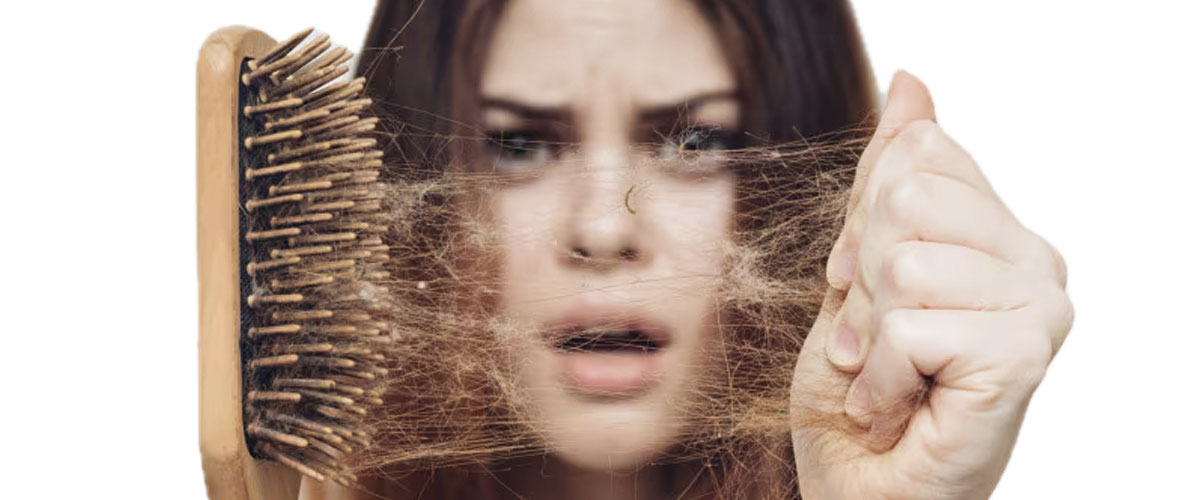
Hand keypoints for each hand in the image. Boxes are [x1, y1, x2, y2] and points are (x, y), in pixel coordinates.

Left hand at [789, 71, 1072, 499]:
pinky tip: (898, 405)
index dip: (861, 226)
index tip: (863, 291)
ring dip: (866, 335)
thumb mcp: (853, 272)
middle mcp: (1033, 260)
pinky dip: (879, 375)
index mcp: (997, 231)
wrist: (860, 491)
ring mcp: (1038, 306)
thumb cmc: (858, 393)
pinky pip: (911, 324)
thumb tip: (912, 83)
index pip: (918, 154)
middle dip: (859, 279)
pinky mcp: (1024, 354)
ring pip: (906, 261)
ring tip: (885, 376)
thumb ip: (881, 185)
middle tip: (871, 341)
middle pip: (907, 196)